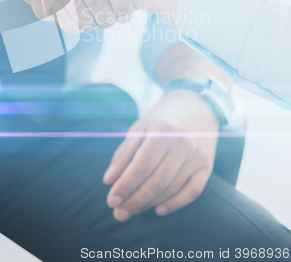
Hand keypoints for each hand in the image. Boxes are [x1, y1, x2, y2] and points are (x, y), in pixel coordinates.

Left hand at [103, 90, 218, 219]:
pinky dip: (176, 204)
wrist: (197, 104)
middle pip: (157, 181)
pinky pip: (193, 191)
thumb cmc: (162, 117)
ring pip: (172, 188)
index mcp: (164, 130)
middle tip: (119, 213)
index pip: (142, 166)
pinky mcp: (208, 166)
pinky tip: (158, 209)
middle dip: (135, 200)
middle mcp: (184, 143)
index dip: (126, 186)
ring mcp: (198, 156)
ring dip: (150, 203)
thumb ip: (124, 153)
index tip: (111, 200)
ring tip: (132, 211)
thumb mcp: (140, 127)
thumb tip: (109, 180)